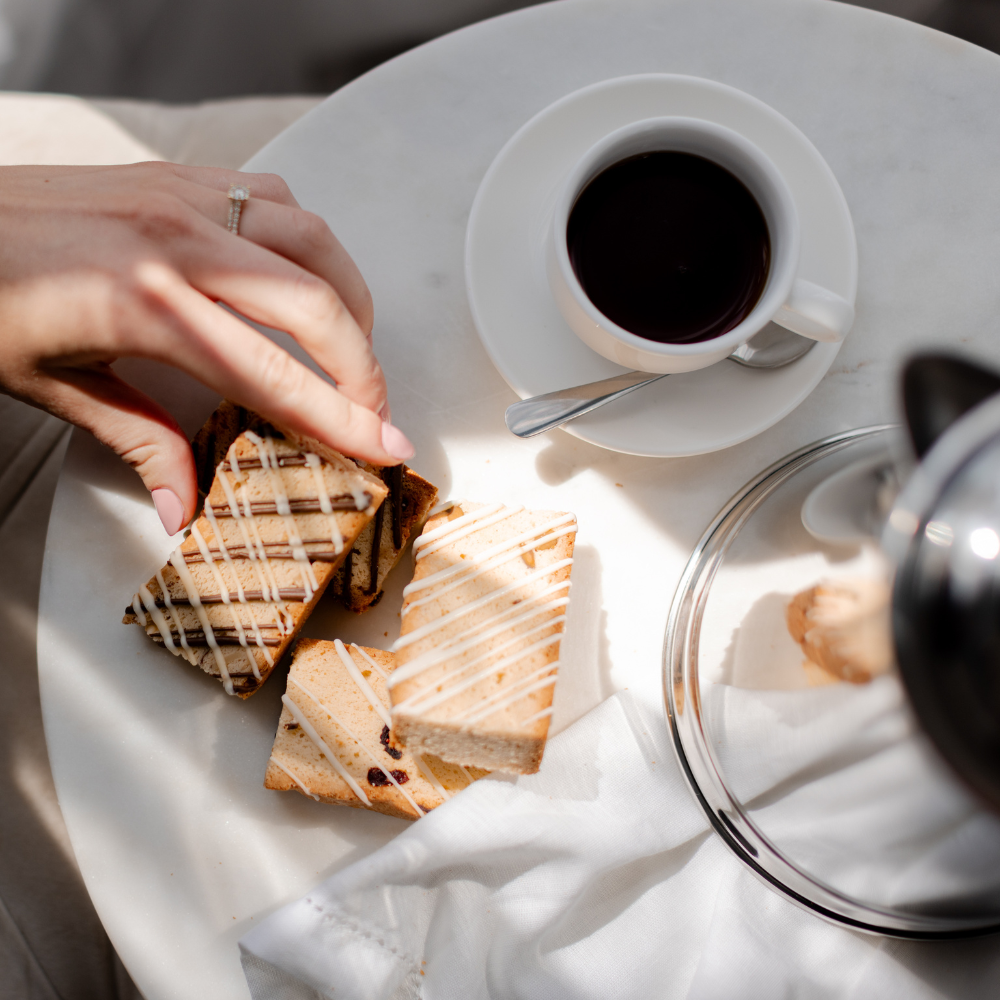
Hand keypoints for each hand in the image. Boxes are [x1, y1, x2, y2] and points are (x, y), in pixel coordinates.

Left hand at [0, 161, 413, 533]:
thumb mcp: (51, 386)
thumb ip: (137, 442)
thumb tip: (182, 506)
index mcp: (142, 305)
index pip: (273, 374)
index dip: (342, 418)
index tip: (390, 448)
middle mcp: (175, 242)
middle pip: (315, 302)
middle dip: (364, 366)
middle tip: (375, 413)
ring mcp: (178, 197)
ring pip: (310, 238)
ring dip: (348, 297)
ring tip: (351, 347)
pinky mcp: (173, 175)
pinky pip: (272, 199)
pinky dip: (307, 243)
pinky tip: (300, 278)